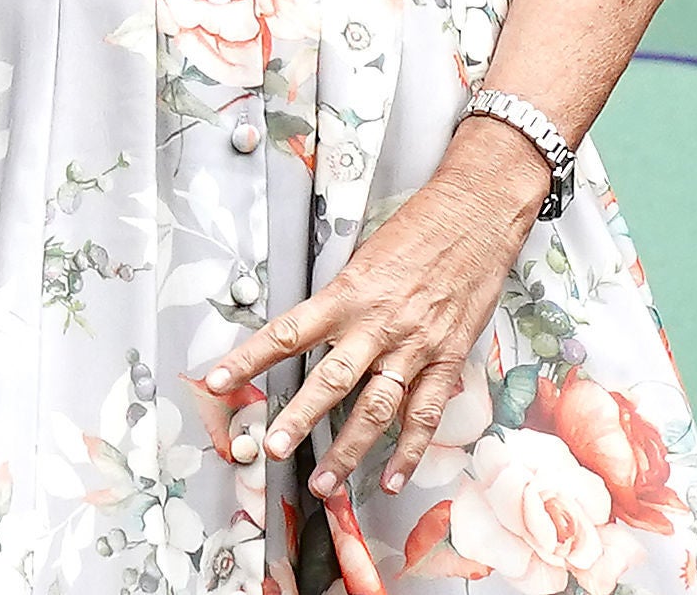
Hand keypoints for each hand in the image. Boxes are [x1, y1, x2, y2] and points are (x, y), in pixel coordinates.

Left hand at [208, 119, 544, 497]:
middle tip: (273, 448)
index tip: (218, 382)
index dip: (250, 359)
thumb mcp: (365, 257)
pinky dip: (410, 451)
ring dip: (348, 450)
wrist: (478, 213)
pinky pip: (426, 413)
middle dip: (300, 419)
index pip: (288, 332)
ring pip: (376, 408)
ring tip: (324, 483)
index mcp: (349, 294)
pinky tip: (391, 477)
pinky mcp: (447, 357)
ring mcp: (414, 345)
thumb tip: (311, 332)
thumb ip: (341, 299)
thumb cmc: (420, 227)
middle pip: (331, 380)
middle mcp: (378, 324)